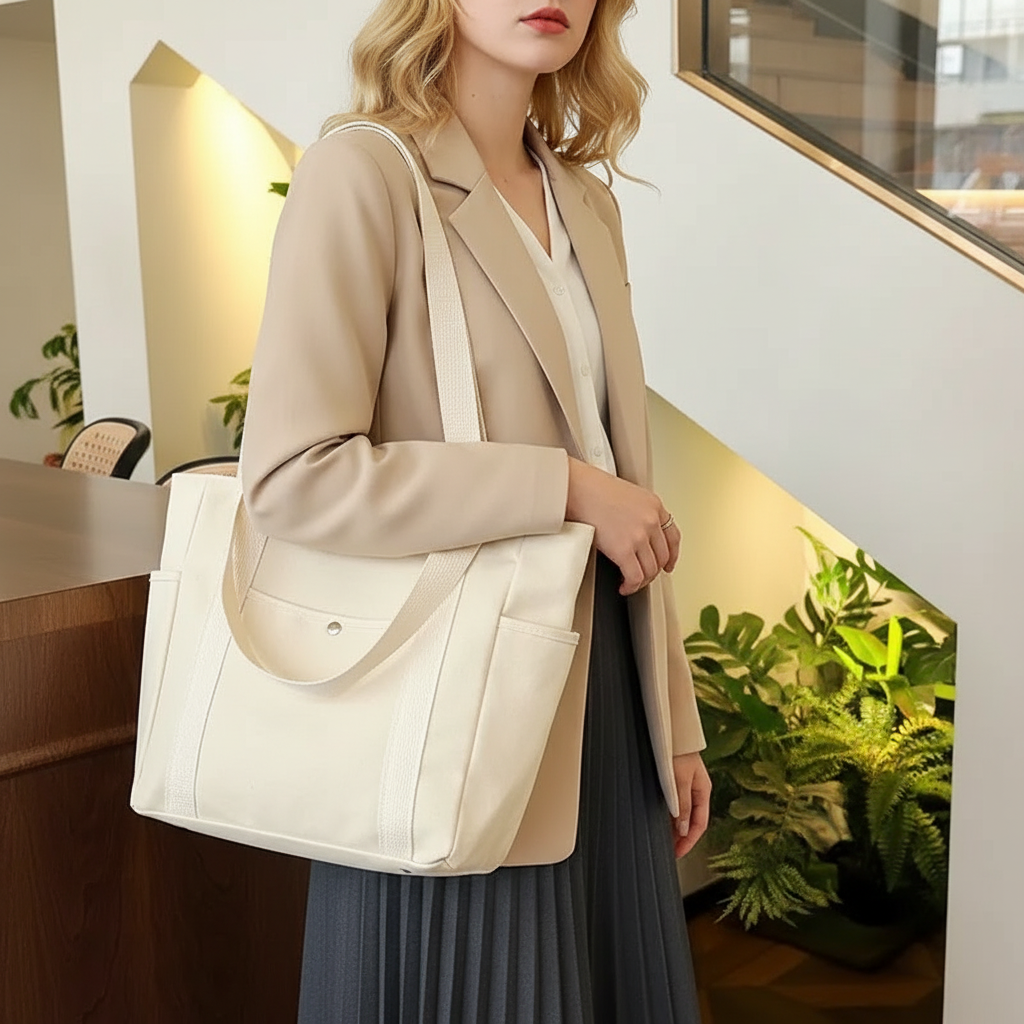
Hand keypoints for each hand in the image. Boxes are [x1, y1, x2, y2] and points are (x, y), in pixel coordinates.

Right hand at [565, 458, 680, 595]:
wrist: (577, 489)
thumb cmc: (592, 489)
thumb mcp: (627, 495)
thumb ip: (639, 512)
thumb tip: (637, 534)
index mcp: (654, 505)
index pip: (673, 536)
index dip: (672, 555)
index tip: (668, 564)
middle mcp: (651, 520)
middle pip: (662, 556)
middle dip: (654, 571)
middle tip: (644, 576)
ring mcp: (639, 535)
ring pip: (650, 570)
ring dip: (642, 581)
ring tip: (631, 582)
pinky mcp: (624, 549)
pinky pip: (635, 577)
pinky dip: (631, 586)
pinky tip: (624, 586)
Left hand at [671, 752, 710, 857]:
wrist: (672, 731)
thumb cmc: (677, 751)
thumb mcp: (679, 780)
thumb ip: (682, 805)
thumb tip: (683, 830)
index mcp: (703, 791)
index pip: (699, 824)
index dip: (689, 841)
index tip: (678, 853)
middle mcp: (696, 791)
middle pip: (691, 821)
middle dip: (681, 838)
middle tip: (669, 852)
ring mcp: (687, 787)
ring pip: (682, 814)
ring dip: (674, 829)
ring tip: (664, 842)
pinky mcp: (676, 782)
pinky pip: (675, 805)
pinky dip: (670, 817)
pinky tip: (661, 823)